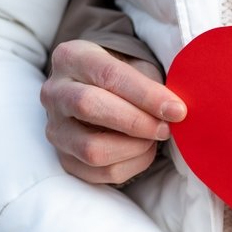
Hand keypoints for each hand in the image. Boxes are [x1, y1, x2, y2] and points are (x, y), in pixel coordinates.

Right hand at [41, 40, 186, 183]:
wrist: (101, 94)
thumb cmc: (126, 80)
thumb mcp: (139, 68)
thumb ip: (155, 85)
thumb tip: (174, 111)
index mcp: (72, 58)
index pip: (108, 75)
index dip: (146, 95)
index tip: (177, 110)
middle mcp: (54, 92)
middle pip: (89, 107)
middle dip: (137, 122)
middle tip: (167, 128)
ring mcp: (55, 129)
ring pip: (91, 149)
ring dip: (134, 148)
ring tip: (153, 138)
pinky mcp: (64, 159)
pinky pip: (99, 173)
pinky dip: (131, 166)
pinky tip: (143, 151)